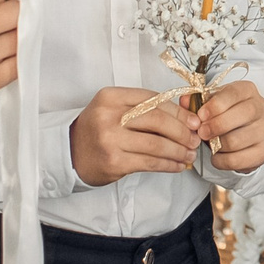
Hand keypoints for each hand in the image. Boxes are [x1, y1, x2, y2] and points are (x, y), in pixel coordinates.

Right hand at [71, 86, 199, 185]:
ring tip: (189, 155)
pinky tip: (177, 166)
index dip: (177, 111)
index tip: (193, 120)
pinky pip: (149, 162)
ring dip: (178, 151)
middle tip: (195, 139)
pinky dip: (168, 164)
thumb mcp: (113, 109)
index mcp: (111, 97)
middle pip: (157, 121)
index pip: (153, 100)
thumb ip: (142, 108)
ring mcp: (111, 140)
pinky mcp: (114, 162)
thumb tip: (183, 115)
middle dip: (182, 131)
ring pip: (156, 144)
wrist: (69, 153)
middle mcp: (109, 116)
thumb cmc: (97, 129)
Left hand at [193, 80, 263, 173]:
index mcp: (247, 90)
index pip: (234, 94)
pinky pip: (238, 160)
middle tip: (201, 132)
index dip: (215, 105)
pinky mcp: (263, 152)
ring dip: (217, 145)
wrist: (240, 132)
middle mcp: (261, 108)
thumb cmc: (223, 113)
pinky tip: (216, 155)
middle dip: (216, 126)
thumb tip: (185, 101)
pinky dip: (221, 160)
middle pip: (242, 115)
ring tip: (209, 143)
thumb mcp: (210, 102)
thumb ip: (196, 101)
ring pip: (237, 140)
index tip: (200, 115)